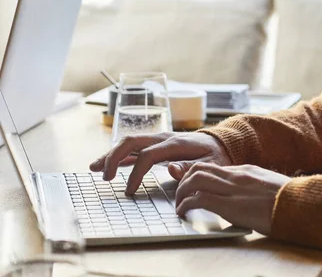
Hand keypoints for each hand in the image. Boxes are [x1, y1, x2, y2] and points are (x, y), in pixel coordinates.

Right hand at [89, 132, 232, 194]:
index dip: (136, 173)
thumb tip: (171, 170)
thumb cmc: (216, 156)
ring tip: (93, 168)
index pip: (147, 155)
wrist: (220, 143)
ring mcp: (158, 139)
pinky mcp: (156, 144)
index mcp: (175, 144)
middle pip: (132, 142)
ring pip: (129, 142)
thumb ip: (192, 168)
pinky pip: (133, 148)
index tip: (128, 191)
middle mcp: (163, 137)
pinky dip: (118, 155)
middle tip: (105, 178)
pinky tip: (105, 165)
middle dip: (114, 158)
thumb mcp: (210, 164)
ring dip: (111, 154)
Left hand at [175, 163, 290, 234]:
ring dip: (181, 191)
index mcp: (246, 171)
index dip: (198, 175)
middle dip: (184, 180)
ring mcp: (232, 188)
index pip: (214, 167)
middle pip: (199, 168)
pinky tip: (183, 212)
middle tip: (180, 193)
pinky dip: (186, 204)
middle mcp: (236, 175)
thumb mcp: (269, 186)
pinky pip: (199, 199)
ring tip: (179, 203)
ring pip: (194, 179)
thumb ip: (253, 186)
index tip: (191, 185)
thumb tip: (244, 194)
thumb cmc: (290, 200)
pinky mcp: (229, 205)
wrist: (299, 204)